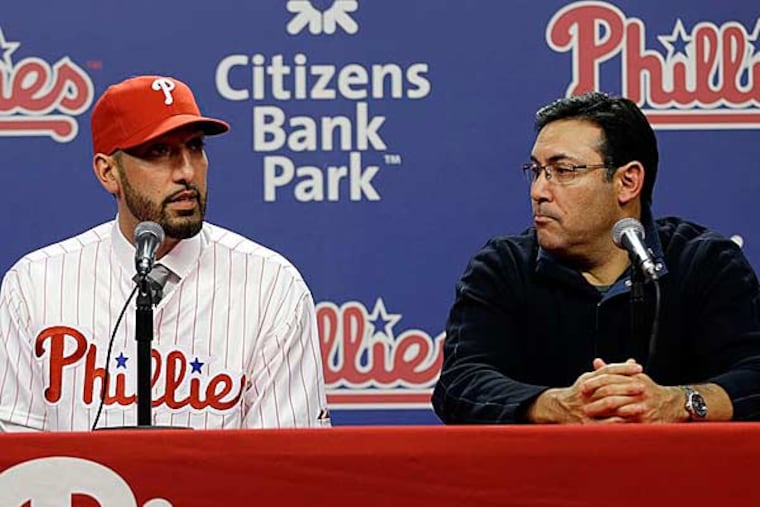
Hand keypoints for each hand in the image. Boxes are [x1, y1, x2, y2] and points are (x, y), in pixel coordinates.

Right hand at [528, 359, 644, 423]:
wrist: (559, 407)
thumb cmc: (582, 392)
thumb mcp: (592, 378)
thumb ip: (612, 371)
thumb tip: (632, 362)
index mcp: (588, 380)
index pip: (607, 371)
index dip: (623, 368)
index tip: (638, 367)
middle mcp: (586, 393)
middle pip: (608, 387)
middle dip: (626, 387)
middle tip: (643, 387)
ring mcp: (585, 408)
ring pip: (607, 404)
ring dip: (626, 405)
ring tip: (641, 406)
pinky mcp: (585, 423)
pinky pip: (603, 423)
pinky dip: (616, 421)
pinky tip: (628, 421)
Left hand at [584, 358, 684, 422]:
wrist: (672, 404)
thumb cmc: (648, 389)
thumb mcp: (633, 376)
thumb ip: (614, 370)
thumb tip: (596, 362)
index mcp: (633, 379)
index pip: (609, 378)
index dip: (594, 382)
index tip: (582, 387)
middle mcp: (638, 391)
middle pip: (611, 393)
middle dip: (595, 400)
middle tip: (582, 406)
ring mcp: (642, 406)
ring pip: (618, 408)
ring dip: (601, 413)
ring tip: (588, 417)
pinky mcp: (646, 420)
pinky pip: (627, 423)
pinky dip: (614, 424)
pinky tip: (602, 426)